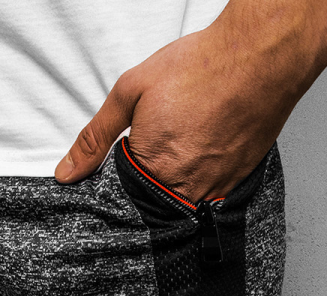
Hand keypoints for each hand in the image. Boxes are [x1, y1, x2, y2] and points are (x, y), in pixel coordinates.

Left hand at [54, 0, 326, 201]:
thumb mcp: (130, 92)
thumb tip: (66, 172)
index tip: (129, 158)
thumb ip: (95, 137)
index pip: (122, 200)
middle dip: (148, 185)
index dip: (121, 180)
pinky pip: (210, 197)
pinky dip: (202, 181)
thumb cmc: (201, 68)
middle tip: (164, 144)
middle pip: (152, 206)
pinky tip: (203, 152)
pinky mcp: (236, 184)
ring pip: (182, 204)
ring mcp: (213, 190)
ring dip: (176, 184)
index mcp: (151, 171)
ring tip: (184, 146)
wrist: (260, 58)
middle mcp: (183, 190)